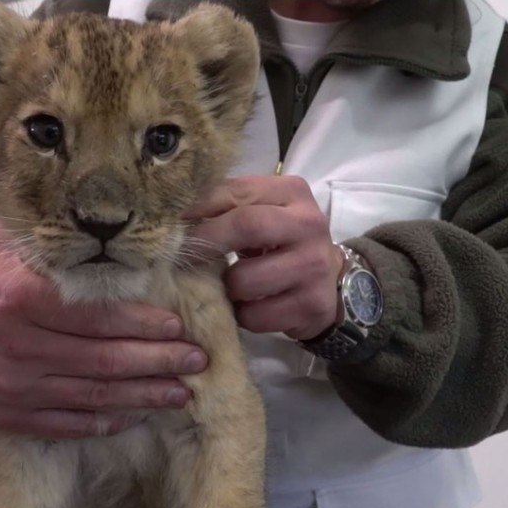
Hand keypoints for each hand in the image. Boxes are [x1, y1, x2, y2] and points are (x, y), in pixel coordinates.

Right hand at [0, 221, 207, 438]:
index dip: (139, 323)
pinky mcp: (11, 416)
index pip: (91, 315)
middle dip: (157, 361)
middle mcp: (16, 346)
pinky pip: (69, 424)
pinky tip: (139, 414)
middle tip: (198, 360)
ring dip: (144, 396)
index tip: (177, 324)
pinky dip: (107, 421)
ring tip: (183, 392)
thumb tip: (113, 223)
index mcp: (16, 297)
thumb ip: (50, 238)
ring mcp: (14, 387)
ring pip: (93, 395)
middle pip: (102, 359)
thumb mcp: (0, 245)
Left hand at [185, 176, 343, 340]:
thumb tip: (176, 215)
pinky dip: (243, 315)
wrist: (333, 283)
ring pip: (245, 280)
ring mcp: (313, 267)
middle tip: (186, 255)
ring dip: (226, 288)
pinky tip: (250, 307)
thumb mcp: (264, 214)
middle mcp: (308, 225)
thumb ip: (229, 207)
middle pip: (246, 225)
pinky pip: (255, 316)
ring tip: (231, 286)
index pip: (237, 191)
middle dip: (208, 241)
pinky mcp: (311, 305)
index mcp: (293, 193)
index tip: (174, 221)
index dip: (199, 207)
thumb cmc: (283, 244)